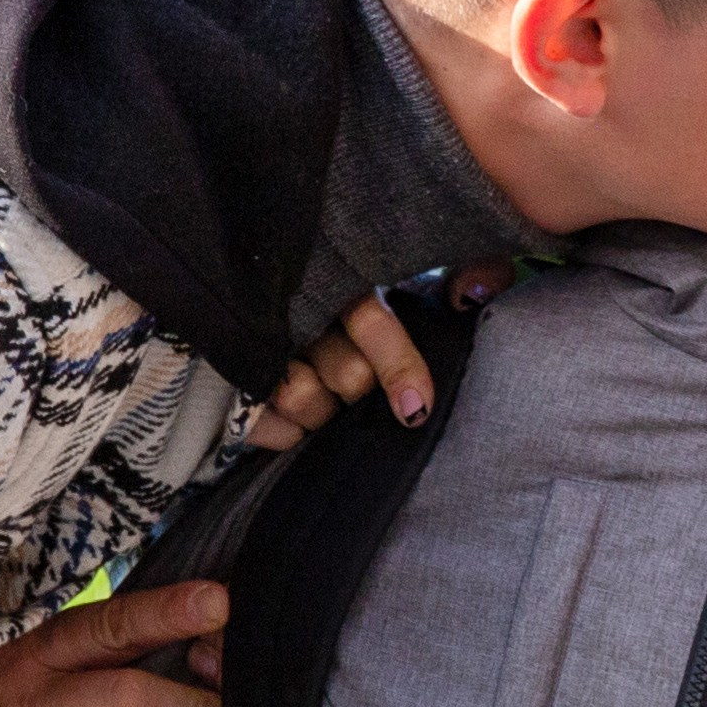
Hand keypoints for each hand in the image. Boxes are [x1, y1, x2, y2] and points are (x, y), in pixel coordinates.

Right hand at [244, 260, 515, 449]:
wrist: (270, 318)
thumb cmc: (369, 308)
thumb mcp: (419, 281)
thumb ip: (467, 273)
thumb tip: (476, 293)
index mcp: (348, 280)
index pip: (370, 320)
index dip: (397, 365)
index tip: (416, 409)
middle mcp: (301, 308)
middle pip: (346, 374)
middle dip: (361, 391)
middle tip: (362, 388)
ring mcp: (262, 343)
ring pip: (300, 397)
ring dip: (321, 411)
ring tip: (326, 400)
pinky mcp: (230, 379)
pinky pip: (264, 427)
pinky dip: (283, 433)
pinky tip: (295, 422)